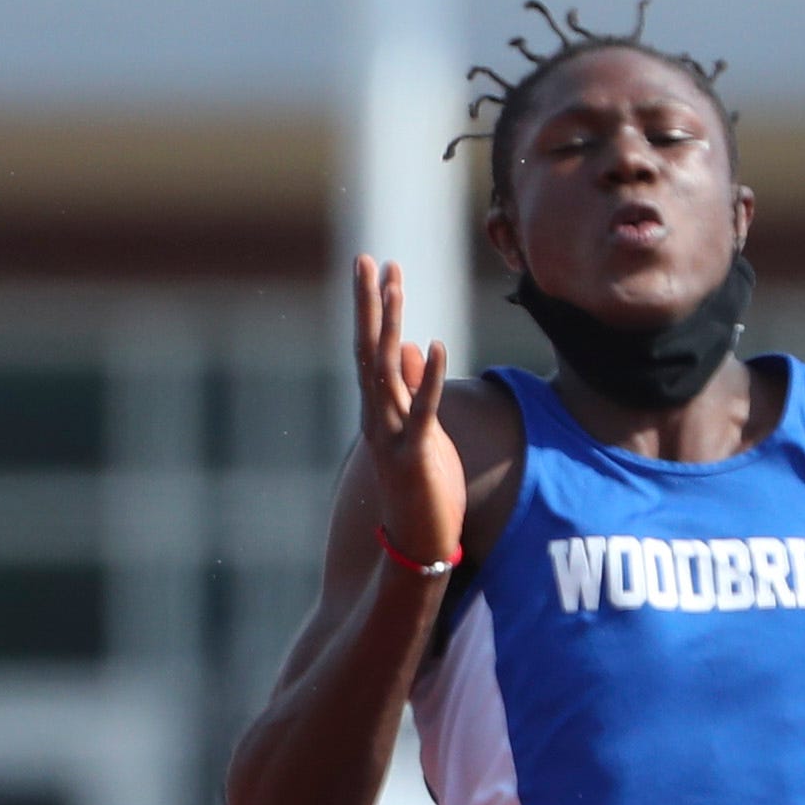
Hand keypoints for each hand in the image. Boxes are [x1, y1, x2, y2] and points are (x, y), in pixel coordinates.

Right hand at [354, 255, 465, 570]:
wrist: (418, 545)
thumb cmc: (422, 490)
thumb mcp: (421, 431)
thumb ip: (414, 390)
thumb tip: (415, 347)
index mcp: (379, 411)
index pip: (373, 350)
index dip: (375, 308)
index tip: (378, 266)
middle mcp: (378, 418)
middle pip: (370, 351)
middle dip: (369, 305)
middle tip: (367, 260)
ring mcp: (393, 437)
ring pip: (387, 373)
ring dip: (391, 326)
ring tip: (394, 285)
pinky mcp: (416, 456)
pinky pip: (422, 412)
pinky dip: (430, 379)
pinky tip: (436, 344)